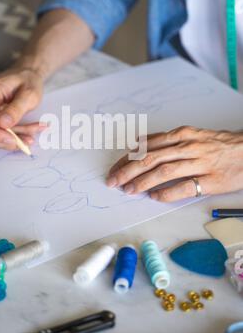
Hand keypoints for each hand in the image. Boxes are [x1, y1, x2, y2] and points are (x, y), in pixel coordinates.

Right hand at [0, 67, 45, 149]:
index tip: (13, 140)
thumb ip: (16, 109)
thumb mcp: (28, 94)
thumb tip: (2, 124)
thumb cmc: (27, 81)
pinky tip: (28, 133)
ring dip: (14, 138)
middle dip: (7, 139)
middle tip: (28, 140)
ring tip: (32, 135)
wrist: (26, 77)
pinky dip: (15, 136)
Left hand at [106, 126, 242, 201]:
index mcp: (181, 135)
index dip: (127, 158)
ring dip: (143, 181)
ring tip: (128, 190)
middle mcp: (187, 146)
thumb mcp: (192, 135)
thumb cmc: (218, 144)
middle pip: (151, 158)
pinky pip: (184, 187)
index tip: (115, 168)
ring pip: (164, 171)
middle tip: (114, 180)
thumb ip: (167, 141)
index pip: (147, 146)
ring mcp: (199, 163)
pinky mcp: (210, 180)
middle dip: (128, 170)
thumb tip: (141, 145)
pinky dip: (167, 193)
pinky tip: (154, 197)